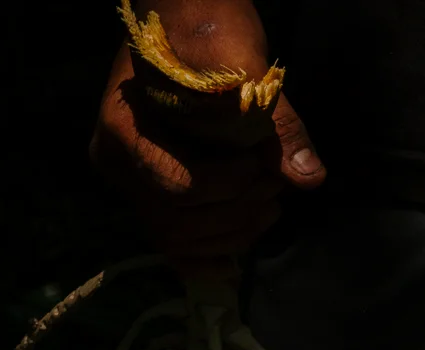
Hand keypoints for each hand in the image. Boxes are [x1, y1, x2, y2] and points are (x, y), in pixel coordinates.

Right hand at [90, 4, 324, 273]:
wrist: (184, 12)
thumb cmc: (205, 25)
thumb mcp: (242, 62)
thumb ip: (276, 123)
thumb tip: (308, 179)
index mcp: (122, 130)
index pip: (174, 184)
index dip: (226, 187)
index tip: (262, 166)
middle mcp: (116, 166)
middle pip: (173, 222)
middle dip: (232, 214)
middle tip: (274, 187)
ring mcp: (130, 184)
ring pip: (175, 240)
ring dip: (229, 234)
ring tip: (270, 206)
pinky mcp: (150, 195)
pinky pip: (175, 243)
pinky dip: (210, 251)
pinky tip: (244, 241)